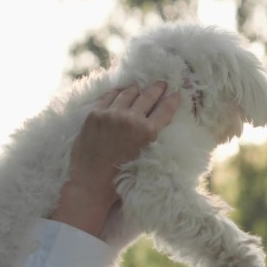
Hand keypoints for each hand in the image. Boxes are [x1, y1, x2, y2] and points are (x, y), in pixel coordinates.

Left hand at [50, 82, 179, 236]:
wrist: (90, 184)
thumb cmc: (119, 179)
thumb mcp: (144, 158)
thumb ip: (150, 139)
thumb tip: (154, 125)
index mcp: (147, 133)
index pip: (164, 110)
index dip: (172, 99)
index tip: (176, 93)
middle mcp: (131, 120)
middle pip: (148, 97)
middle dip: (157, 88)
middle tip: (162, 83)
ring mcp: (111, 115)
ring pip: (129, 93)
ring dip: (137, 89)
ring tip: (141, 86)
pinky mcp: (95, 114)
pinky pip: (109, 97)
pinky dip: (118, 92)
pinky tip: (121, 91)